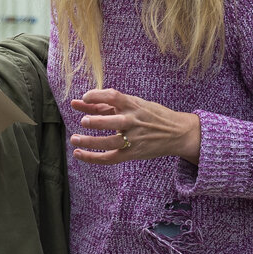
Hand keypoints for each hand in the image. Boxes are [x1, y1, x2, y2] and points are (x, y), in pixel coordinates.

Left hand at [70, 88, 200, 164]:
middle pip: (111, 121)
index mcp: (133, 104)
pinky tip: (79, 154)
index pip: (113, 96)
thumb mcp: (135, 104)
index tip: (84, 98)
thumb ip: (109, 105)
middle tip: (84, 121)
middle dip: (95, 121)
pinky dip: (93, 158)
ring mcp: (134, 138)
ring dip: (89, 142)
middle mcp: (133, 121)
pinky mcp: (133, 153)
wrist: (178, 132)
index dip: (96, 96)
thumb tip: (82, 102)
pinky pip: (110, 158)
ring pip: (108, 142)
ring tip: (74, 139)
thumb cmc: (152, 115)